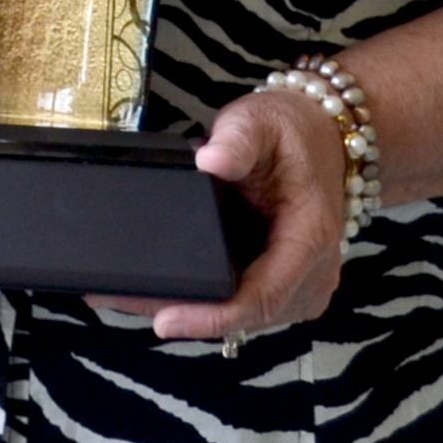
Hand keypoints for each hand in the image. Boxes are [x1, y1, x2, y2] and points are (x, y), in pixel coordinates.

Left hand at [91, 86, 347, 342]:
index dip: (213, 316)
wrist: (324, 136)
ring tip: (127, 295)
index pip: (263, 296)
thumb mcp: (261, 120)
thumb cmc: (291, 130)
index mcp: (310, 236)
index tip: (165, 321)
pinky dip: (206, 301)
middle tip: (118, 299)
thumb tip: (210, 161)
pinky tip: (163, 289)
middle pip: (246, 314)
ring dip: (190, 311)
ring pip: (242, 316)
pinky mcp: (284, 283)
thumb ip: (237, 140)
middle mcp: (313, 271)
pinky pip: (243, 303)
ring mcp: (301, 284)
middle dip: (184, 314)